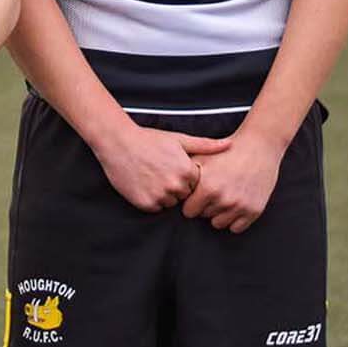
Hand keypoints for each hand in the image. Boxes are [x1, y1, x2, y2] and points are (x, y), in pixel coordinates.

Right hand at [90, 123, 231, 212]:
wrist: (117, 142)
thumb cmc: (148, 139)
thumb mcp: (178, 139)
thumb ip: (206, 145)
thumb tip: (230, 144)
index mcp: (187, 171)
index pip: (195, 185)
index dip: (184, 176)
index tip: (171, 167)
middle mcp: (176, 186)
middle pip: (183, 195)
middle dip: (175, 186)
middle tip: (160, 171)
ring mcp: (160, 196)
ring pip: (169, 203)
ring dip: (163, 194)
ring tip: (150, 176)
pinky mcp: (145, 203)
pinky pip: (155, 207)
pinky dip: (150, 199)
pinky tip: (143, 183)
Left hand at [181, 130, 284, 232]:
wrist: (257, 147)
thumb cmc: (226, 152)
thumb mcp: (201, 158)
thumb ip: (185, 175)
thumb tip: (171, 189)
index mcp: (208, 188)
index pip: (188, 212)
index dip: (190, 203)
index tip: (195, 195)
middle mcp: (223, 200)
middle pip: (204, 216)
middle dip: (205, 207)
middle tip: (212, 192)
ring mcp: (240, 207)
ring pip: (219, 224)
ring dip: (218, 214)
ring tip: (222, 197)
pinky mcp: (254, 211)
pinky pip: (236, 228)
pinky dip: (233, 219)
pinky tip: (233, 205)